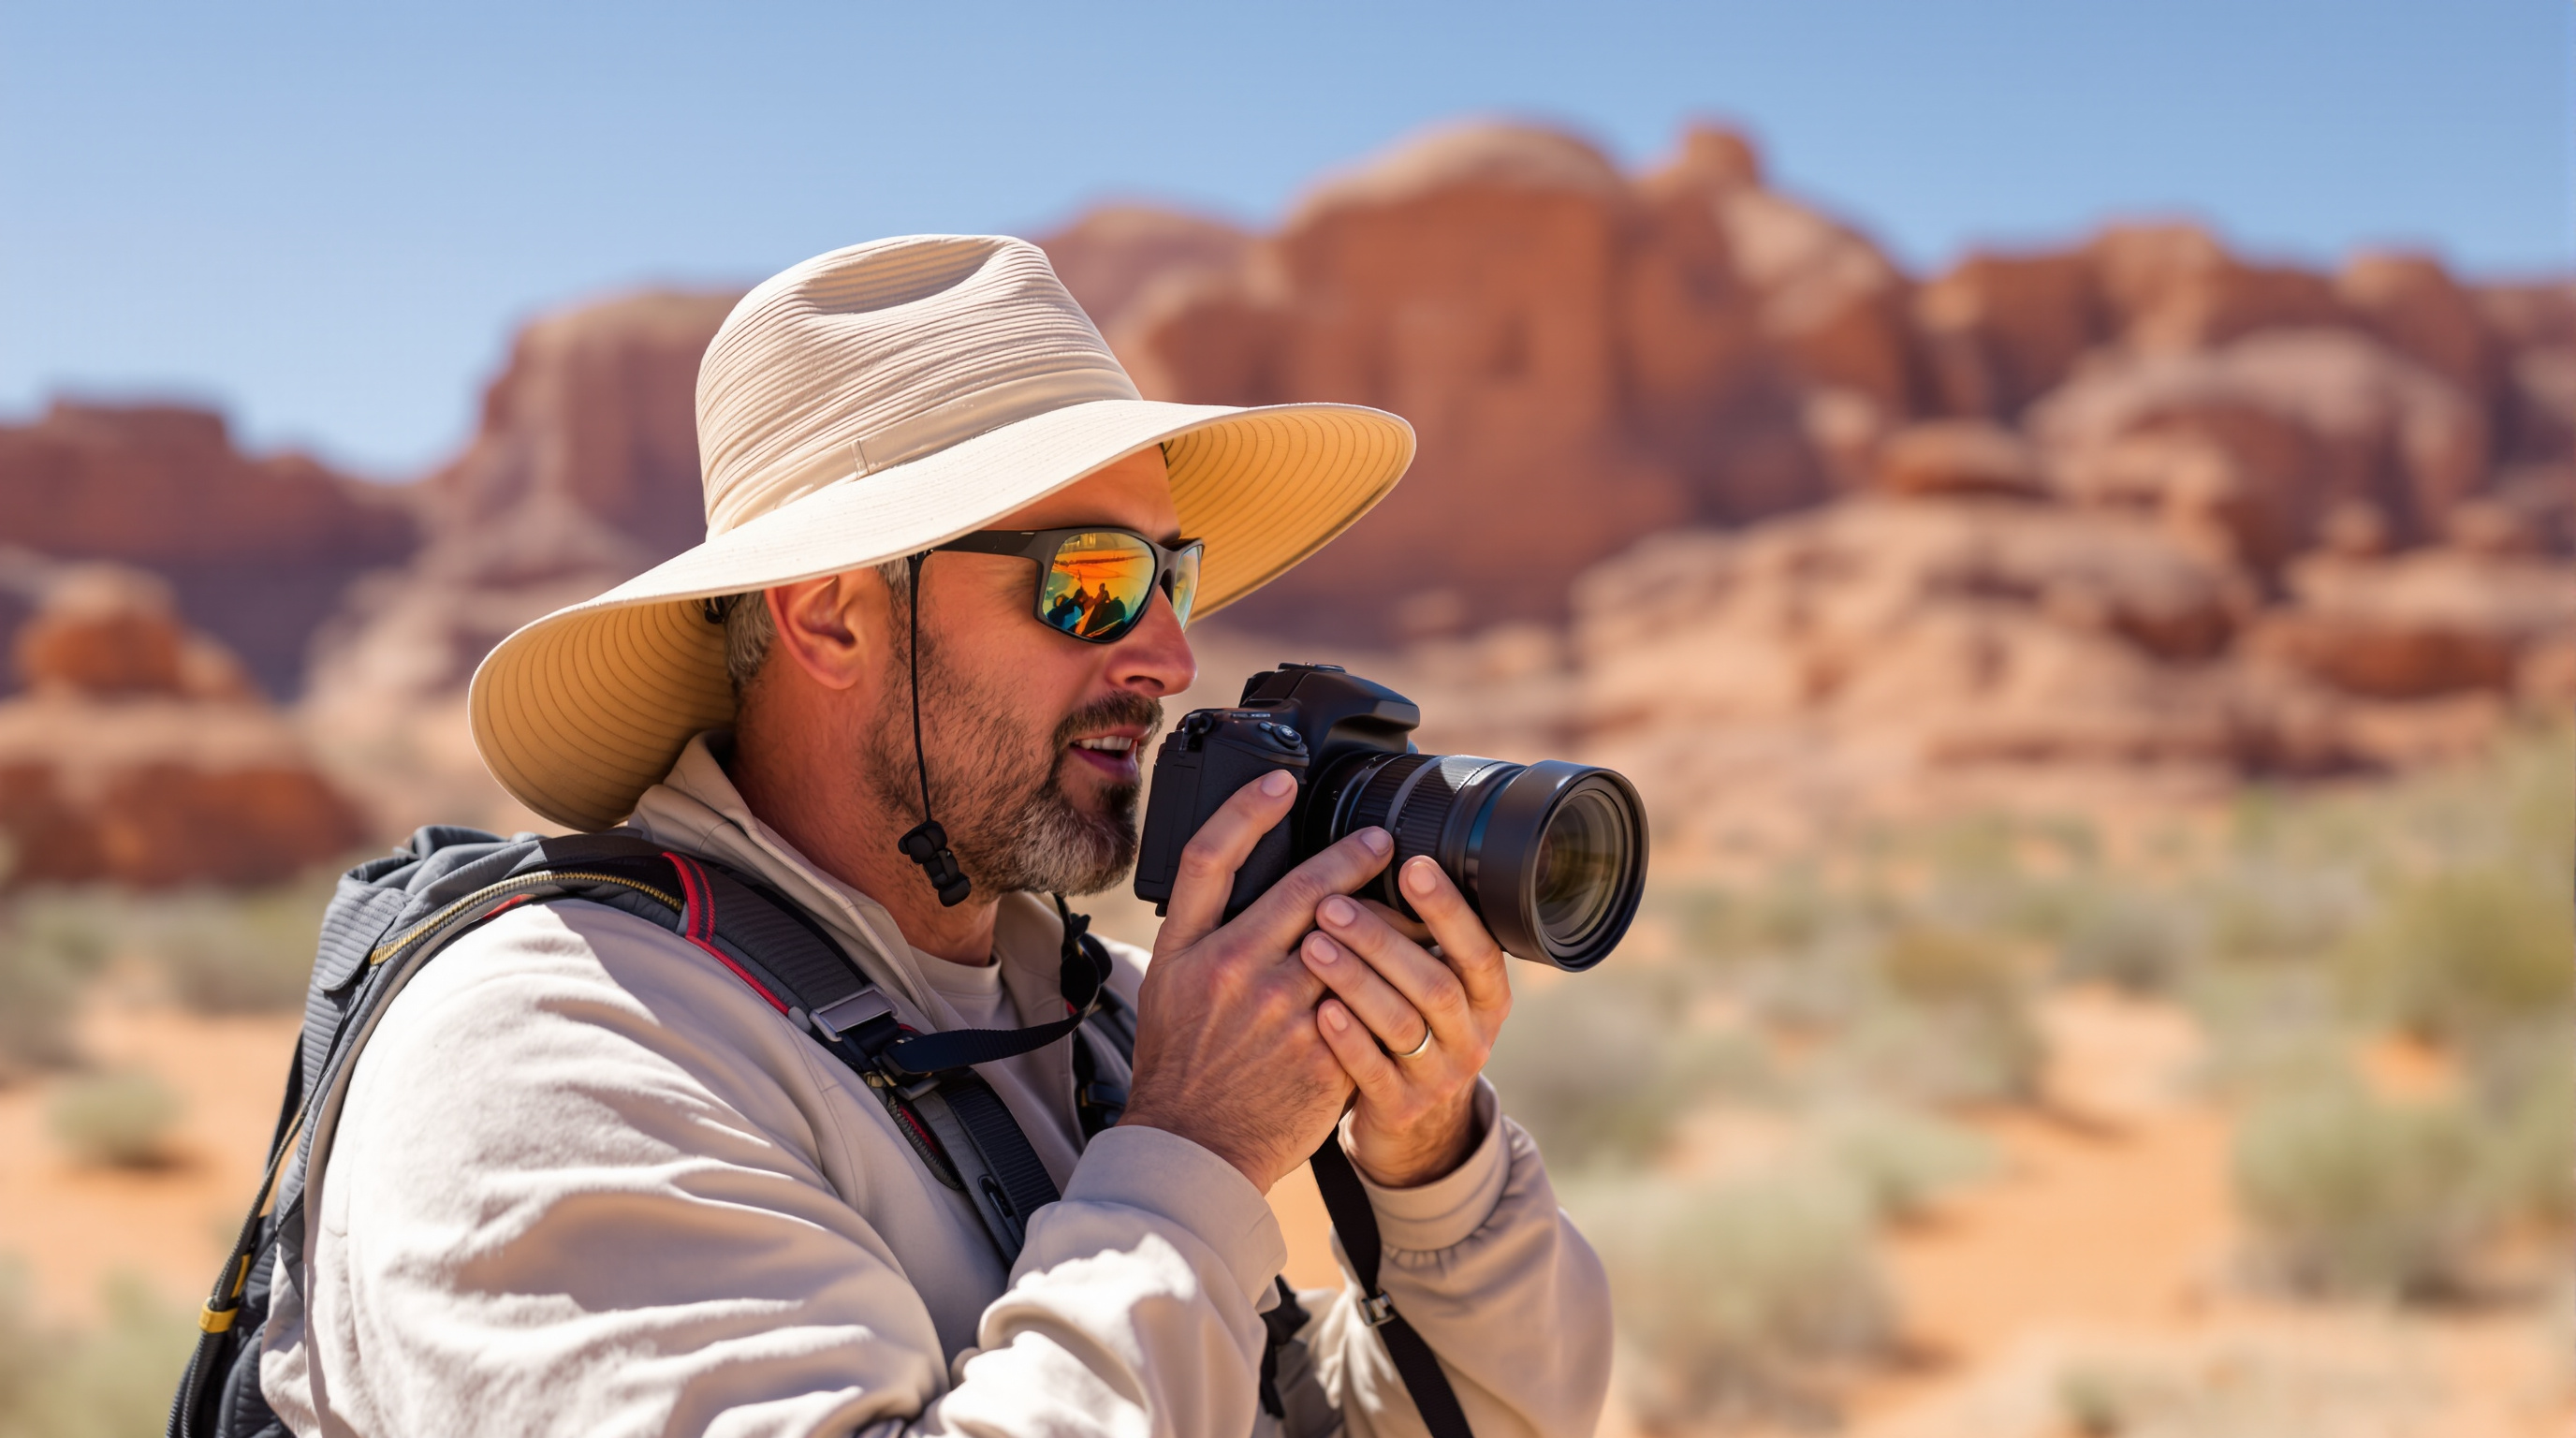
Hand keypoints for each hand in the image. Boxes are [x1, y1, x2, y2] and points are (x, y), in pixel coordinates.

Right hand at [1119, 769, 1396, 1192]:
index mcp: (1187, 949)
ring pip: (1351, 942)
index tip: (1284, 781)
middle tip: (1381, 841)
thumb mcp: (1167, 986)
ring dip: (1384, 919)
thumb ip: (1201, 934)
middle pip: (1303, 889)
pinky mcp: (1321, 1049)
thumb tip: (1241, 881)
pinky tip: (1412, 968)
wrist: (1193, 1147)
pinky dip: (1392, 978)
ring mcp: (1280, 1011)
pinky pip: (1369, 998)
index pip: (1211, 857)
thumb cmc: (1180, 1063)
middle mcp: (1231, 970)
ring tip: (1409, 904)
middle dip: (1352, 857)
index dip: (1248, 809)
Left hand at [1298, 856, 1511, 1187]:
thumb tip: (1380, 856)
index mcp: (1487, 996)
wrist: (1415, 1129)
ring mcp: (1438, 1078)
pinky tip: (1318, 1009)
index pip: (1480, 949)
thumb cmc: (1413, 1030)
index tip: (1412, 866)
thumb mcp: (1434, 987)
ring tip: (1312, 946)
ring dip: (1357, 980)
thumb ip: (1422, 941)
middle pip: (1436, 984)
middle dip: (1382, 940)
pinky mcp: (1401, 1110)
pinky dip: (1347, 1039)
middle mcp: (1473, 1036)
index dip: (1448, 909)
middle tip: (1332, 903)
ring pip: (1403, 1024)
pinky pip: (1373, 1073)